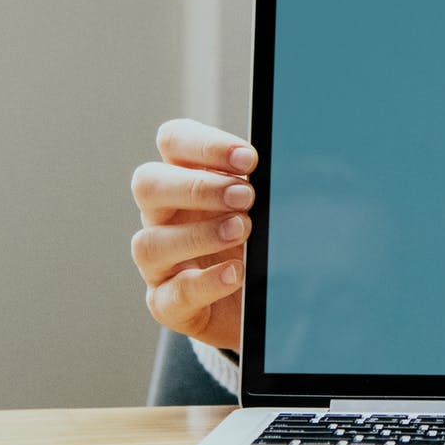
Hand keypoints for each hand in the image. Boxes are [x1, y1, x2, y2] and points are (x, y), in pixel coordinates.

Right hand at [130, 119, 256, 350]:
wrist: (257, 301)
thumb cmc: (256, 240)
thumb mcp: (265, 205)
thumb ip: (268, 183)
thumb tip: (297, 166)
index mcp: (184, 177)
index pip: (173, 141)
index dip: (205, 145)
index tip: (249, 159)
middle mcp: (162, 216)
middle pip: (148, 184)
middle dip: (198, 187)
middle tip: (245, 196)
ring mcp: (158, 262)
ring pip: (150, 242)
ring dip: (200, 234)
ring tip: (242, 230)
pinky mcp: (166, 303)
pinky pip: (172, 293)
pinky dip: (205, 282)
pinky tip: (236, 273)